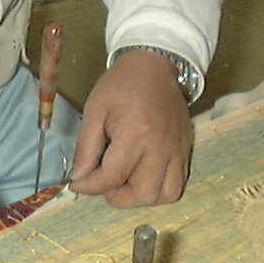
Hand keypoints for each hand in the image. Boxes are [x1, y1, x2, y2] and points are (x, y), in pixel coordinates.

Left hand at [70, 49, 191, 206]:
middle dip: (118, 197)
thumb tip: (79, 178)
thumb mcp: (94, 110)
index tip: (78, 184)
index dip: (90, 187)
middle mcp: (161, 147)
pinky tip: (142, 175)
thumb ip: (85, 147)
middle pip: (142, 194)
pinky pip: (177, 184)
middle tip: (105, 182)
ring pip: (165, 195)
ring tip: (125, 181)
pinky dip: (159, 189)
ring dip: (141, 196)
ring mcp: (177, 151)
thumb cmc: (121, 85)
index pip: (112, 177)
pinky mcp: (186, 151)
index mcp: (136, 134)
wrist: (155, 65)